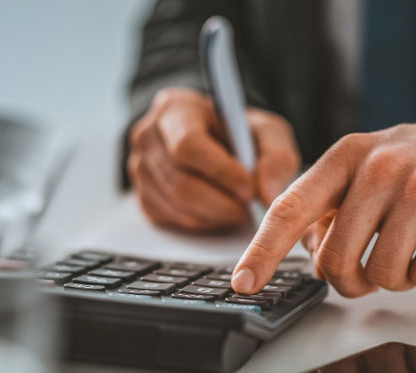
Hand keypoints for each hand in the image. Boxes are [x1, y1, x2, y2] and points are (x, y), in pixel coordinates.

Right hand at [127, 87, 300, 230]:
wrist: (213, 141)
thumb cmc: (239, 134)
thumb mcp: (267, 132)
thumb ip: (276, 156)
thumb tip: (266, 194)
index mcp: (175, 108)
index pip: (188, 144)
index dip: (220, 172)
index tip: (249, 189)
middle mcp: (148, 136)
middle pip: (179, 182)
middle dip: (220, 202)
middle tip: (248, 208)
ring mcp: (140, 168)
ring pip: (176, 205)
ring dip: (214, 215)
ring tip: (238, 209)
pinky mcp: (142, 196)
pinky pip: (171, 219)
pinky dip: (201, 221)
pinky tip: (218, 211)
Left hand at [232, 112, 415, 296]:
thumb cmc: (413, 166)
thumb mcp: (360, 170)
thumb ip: (325, 209)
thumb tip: (306, 253)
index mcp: (343, 157)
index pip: (290, 209)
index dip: (263, 251)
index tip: (244, 283)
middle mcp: (379, 167)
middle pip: (335, 259)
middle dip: (345, 281)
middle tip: (362, 273)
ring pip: (382, 275)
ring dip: (390, 280)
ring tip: (404, 252)